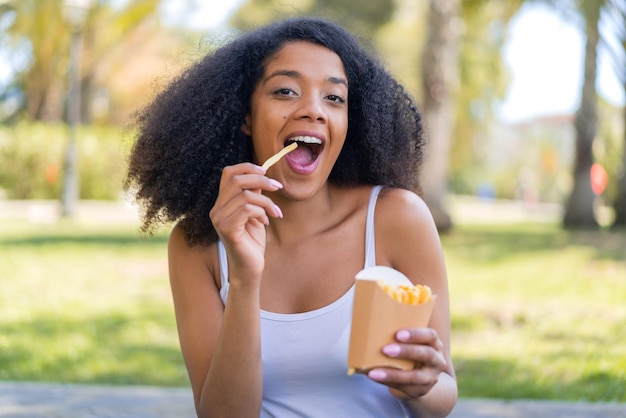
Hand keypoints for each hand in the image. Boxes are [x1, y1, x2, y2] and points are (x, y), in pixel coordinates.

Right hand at [209, 163, 282, 281]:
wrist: (250, 267)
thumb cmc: (253, 241)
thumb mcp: (255, 212)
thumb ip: (254, 194)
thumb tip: (261, 175)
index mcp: (221, 203)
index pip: (228, 173)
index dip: (247, 167)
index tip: (266, 171)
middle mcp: (216, 210)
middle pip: (236, 180)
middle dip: (261, 180)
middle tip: (277, 187)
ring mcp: (219, 220)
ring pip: (245, 195)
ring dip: (266, 202)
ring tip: (275, 212)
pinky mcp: (227, 230)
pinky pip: (247, 210)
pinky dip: (262, 212)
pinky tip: (266, 222)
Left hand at [367, 328, 446, 399]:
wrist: (420, 379)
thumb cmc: (410, 352)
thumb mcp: (412, 344)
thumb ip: (400, 337)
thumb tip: (372, 328)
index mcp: (435, 344)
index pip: (431, 336)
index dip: (415, 334)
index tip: (397, 334)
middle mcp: (437, 361)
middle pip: (426, 354)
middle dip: (406, 351)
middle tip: (385, 349)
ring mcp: (430, 378)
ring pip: (415, 377)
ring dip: (393, 374)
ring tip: (374, 372)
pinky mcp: (420, 391)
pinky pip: (404, 387)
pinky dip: (387, 381)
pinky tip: (374, 377)